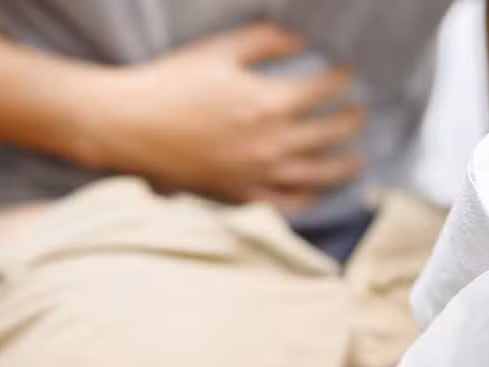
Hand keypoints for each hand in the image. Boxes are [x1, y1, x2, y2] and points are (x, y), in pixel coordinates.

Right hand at [77, 23, 363, 212]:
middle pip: (330, 135)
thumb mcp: (220, 50)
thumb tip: (301, 42)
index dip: (341, 78)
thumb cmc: (171, 83)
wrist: (130, 126)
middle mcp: (271, 145)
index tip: (347, 72)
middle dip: (351, 120)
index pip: (323, 91)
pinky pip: (286, 204)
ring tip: (357, 161)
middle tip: (359, 112)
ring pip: (318, 177)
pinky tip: (315, 191)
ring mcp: (258, 175)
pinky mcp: (241, 196)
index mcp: (268, 104)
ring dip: (344, 167)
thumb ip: (266, 41)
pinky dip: (307, 199)